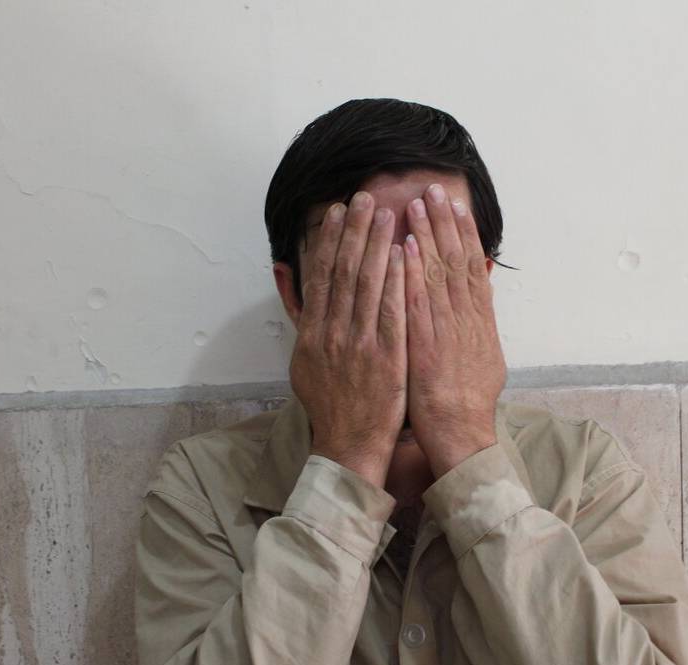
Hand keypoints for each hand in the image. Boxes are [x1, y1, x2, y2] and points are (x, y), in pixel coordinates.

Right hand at [290, 191, 407, 488]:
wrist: (348, 445)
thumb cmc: (329, 406)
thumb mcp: (303, 363)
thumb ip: (300, 318)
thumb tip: (284, 275)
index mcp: (312, 334)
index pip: (320, 278)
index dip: (329, 241)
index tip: (337, 212)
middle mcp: (332, 334)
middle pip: (342, 272)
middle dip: (353, 231)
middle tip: (363, 197)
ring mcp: (359, 344)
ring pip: (365, 284)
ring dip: (375, 244)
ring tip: (384, 212)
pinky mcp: (386, 357)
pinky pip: (390, 310)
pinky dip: (395, 279)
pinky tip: (402, 253)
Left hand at [402, 183, 506, 479]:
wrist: (461, 435)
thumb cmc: (468, 403)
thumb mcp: (484, 358)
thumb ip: (479, 325)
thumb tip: (480, 297)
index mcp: (479, 322)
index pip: (471, 268)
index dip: (462, 235)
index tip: (455, 206)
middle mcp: (466, 321)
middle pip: (456, 262)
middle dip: (445, 224)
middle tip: (433, 190)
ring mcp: (446, 333)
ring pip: (438, 276)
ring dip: (427, 238)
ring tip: (418, 205)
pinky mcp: (426, 348)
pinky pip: (418, 305)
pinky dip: (412, 275)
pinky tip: (404, 249)